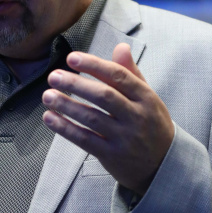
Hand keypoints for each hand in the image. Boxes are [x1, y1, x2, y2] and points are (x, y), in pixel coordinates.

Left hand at [42, 43, 173, 194]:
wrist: (164, 165)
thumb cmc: (152, 125)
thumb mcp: (149, 98)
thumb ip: (131, 73)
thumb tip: (120, 46)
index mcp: (146, 98)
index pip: (118, 76)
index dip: (94, 65)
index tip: (72, 58)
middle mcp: (137, 117)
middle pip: (104, 96)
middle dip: (76, 84)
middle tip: (53, 76)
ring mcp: (124, 138)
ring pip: (92, 118)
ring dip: (66, 105)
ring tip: (47, 95)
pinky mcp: (112, 155)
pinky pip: (85, 139)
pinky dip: (65, 128)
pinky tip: (49, 117)